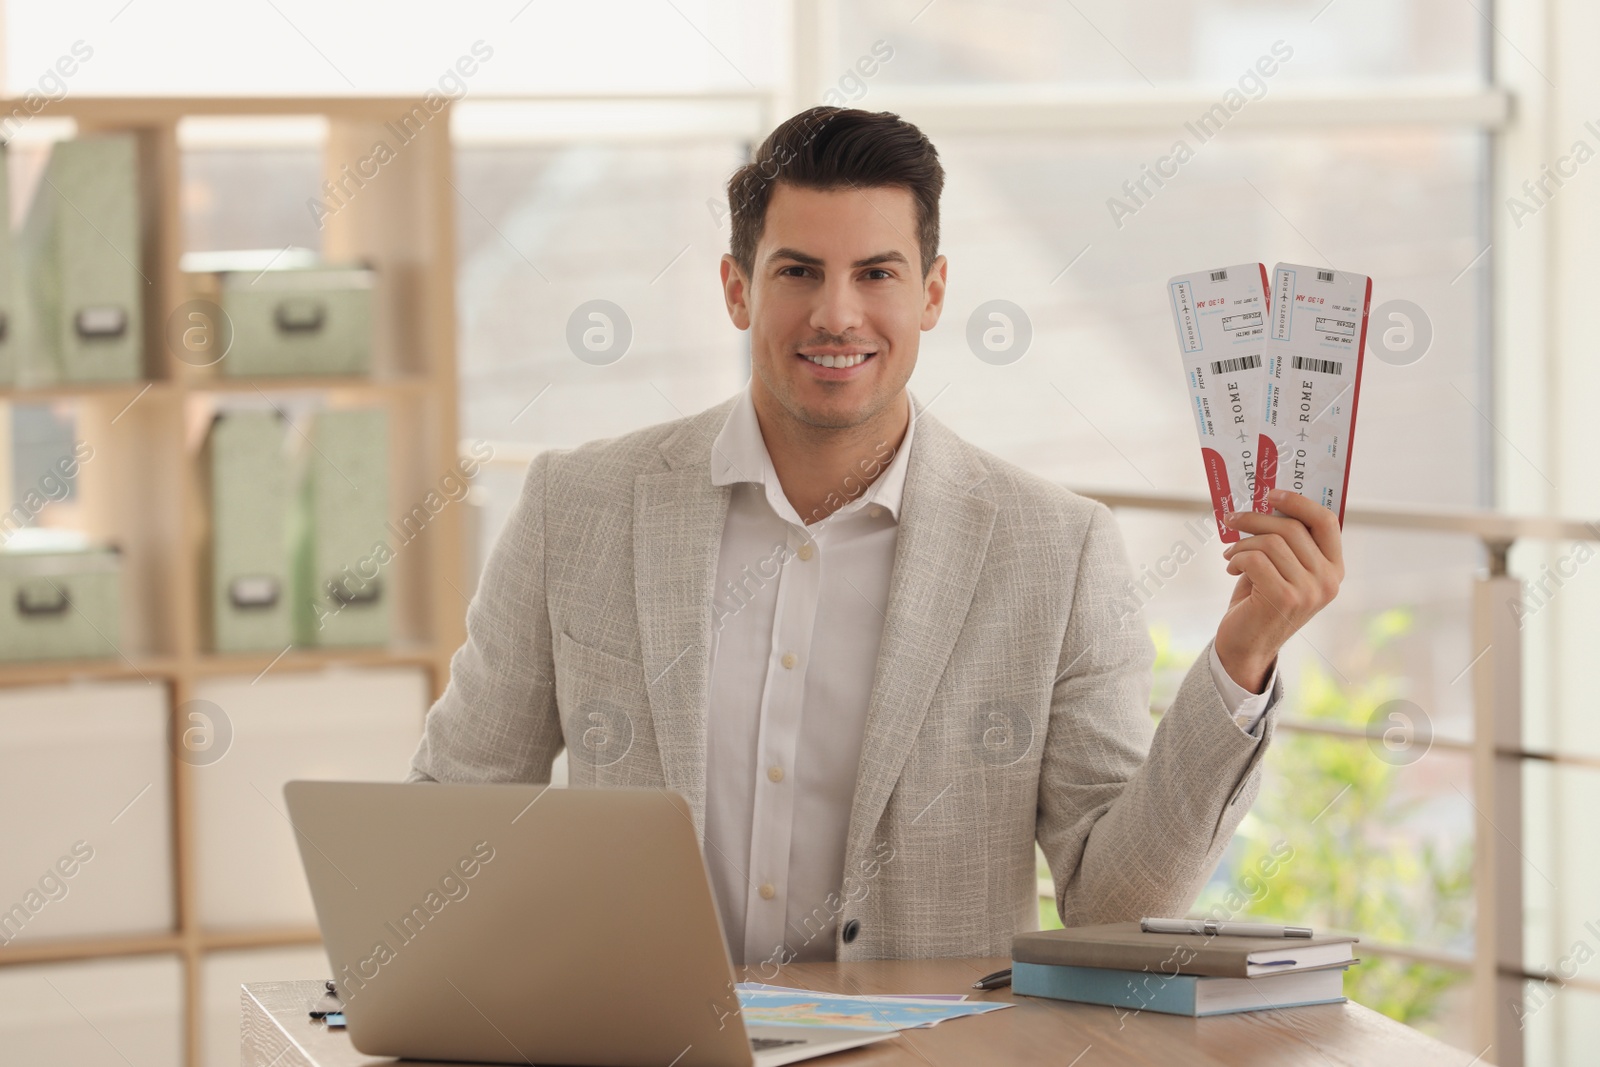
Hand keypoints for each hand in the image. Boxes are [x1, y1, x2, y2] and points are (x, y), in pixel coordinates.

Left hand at [1213, 488, 1343, 691]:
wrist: (1246, 646)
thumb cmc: (1261, 601)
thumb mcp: (1281, 569)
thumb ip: (1285, 542)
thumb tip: (1266, 503)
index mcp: (1334, 569)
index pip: (1327, 521)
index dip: (1298, 502)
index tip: (1270, 494)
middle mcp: (1328, 580)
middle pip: (1291, 528)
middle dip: (1255, 519)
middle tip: (1232, 518)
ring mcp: (1310, 591)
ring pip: (1270, 542)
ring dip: (1242, 543)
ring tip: (1231, 554)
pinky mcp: (1285, 597)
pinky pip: (1255, 559)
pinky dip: (1237, 558)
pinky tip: (1230, 568)